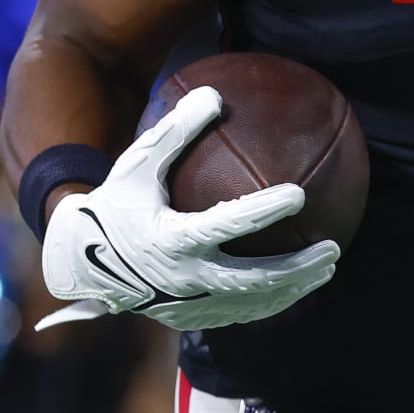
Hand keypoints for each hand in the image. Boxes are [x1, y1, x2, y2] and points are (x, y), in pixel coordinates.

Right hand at [37, 86, 339, 331]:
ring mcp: (185, 305)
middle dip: (296, 269)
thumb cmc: (116, 202)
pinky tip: (297, 284)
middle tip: (332, 247)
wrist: (80, 261)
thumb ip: (175, 130)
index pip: (224, 224)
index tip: (299, 193)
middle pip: (250, 280)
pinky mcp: (188, 319)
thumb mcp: (137, 163)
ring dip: (294, 289)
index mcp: (168, 239)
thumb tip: (215, 93)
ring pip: (251, 303)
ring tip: (328, 267)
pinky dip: (271, 301)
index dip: (262, 210)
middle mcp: (180, 279)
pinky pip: (238, 313)